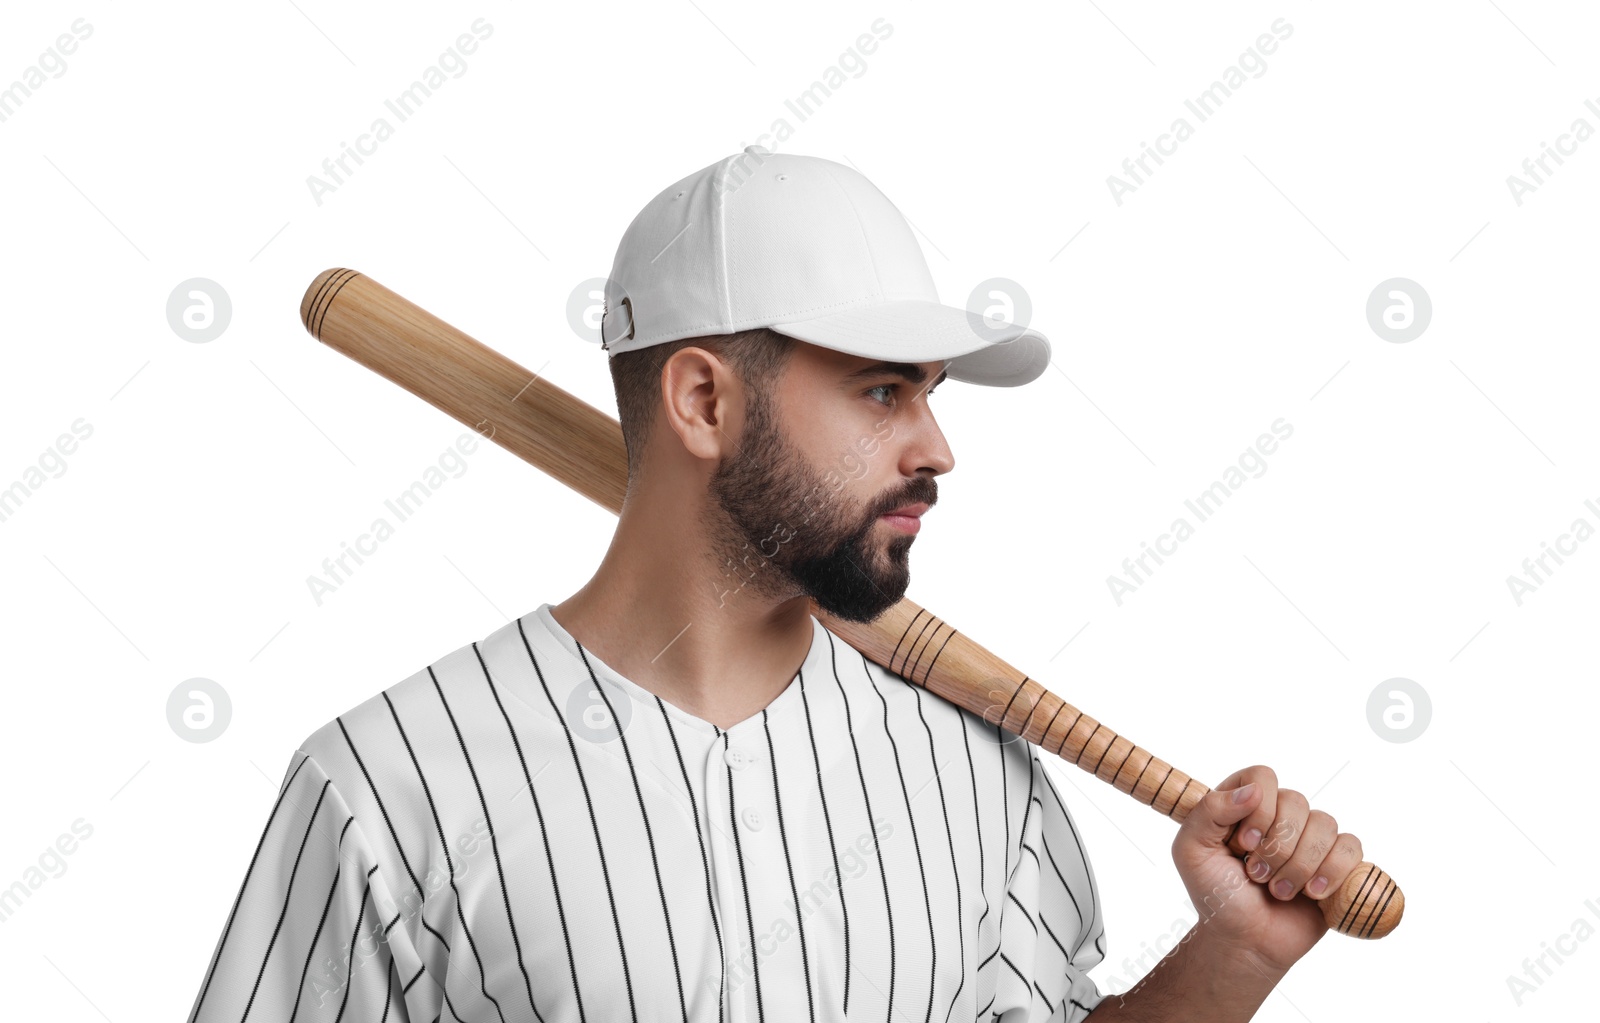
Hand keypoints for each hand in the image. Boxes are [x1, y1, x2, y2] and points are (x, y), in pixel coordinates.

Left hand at [1169, 765, 1364, 974]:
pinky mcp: (1335, 862)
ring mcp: (1308, 837)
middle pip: (1297, 801)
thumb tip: (1253, 789)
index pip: (1262, 776)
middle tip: (1257, 876)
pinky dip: (1333, 871)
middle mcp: (1278, 815)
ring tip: (1279, 891)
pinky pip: (1351, 847)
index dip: (1258, 809)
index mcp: (1242, 804)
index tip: (1244, 844)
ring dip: (1300, 865)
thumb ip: (1208, 812)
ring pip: (1325, 824)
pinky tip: (1312, 894)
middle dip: (1277, 847)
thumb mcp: (1191, 852)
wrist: (1246, 941)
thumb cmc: (1216, 896)